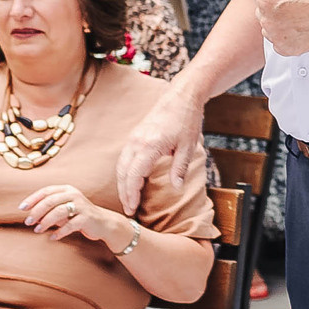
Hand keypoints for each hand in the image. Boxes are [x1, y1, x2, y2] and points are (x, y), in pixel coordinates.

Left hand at [17, 183, 126, 248]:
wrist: (104, 224)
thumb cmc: (79, 216)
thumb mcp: (64, 209)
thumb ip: (50, 209)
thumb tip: (29, 216)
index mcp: (67, 189)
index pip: (46, 191)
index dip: (32, 199)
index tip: (22, 209)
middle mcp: (74, 195)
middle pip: (50, 201)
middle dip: (36, 212)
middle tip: (28, 222)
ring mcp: (81, 206)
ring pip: (58, 212)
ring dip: (45, 222)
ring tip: (37, 230)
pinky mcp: (87, 218)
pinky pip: (70, 225)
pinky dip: (59, 232)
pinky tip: (52, 238)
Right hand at [115, 84, 204, 210]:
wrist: (181, 97)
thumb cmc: (186, 120)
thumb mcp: (188, 147)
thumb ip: (179, 168)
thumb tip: (176, 188)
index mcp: (149, 145)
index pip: (134, 175)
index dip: (132, 194)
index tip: (133, 208)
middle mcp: (136, 141)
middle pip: (123, 172)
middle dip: (124, 193)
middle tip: (129, 211)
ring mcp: (133, 138)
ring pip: (121, 165)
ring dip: (122, 184)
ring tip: (128, 200)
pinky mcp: (134, 136)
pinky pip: (124, 158)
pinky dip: (124, 172)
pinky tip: (130, 182)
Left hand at [257, 0, 308, 56]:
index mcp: (266, 0)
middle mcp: (267, 20)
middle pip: (263, 11)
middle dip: (275, 7)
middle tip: (296, 4)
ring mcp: (277, 37)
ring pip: (270, 28)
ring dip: (279, 22)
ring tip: (300, 15)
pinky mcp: (287, 49)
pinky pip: (279, 42)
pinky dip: (287, 37)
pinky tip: (301, 27)